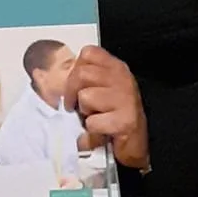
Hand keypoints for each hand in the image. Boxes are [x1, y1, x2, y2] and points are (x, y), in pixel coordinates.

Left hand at [63, 46, 149, 171]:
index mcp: (117, 68)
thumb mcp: (105, 88)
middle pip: (82, 73)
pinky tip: (102, 131)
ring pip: (85, 97)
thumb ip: (89, 78)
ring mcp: (125, 99)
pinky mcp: (124, 121)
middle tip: (74, 106)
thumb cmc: (115, 115)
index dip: (76, 69)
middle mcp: (123, 79)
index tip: (77, 85)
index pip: (89, 52)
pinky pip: (92, 122)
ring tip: (95, 117)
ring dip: (84, 112)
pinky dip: (91, 131)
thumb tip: (61, 78)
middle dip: (72, 92)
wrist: (135, 144)